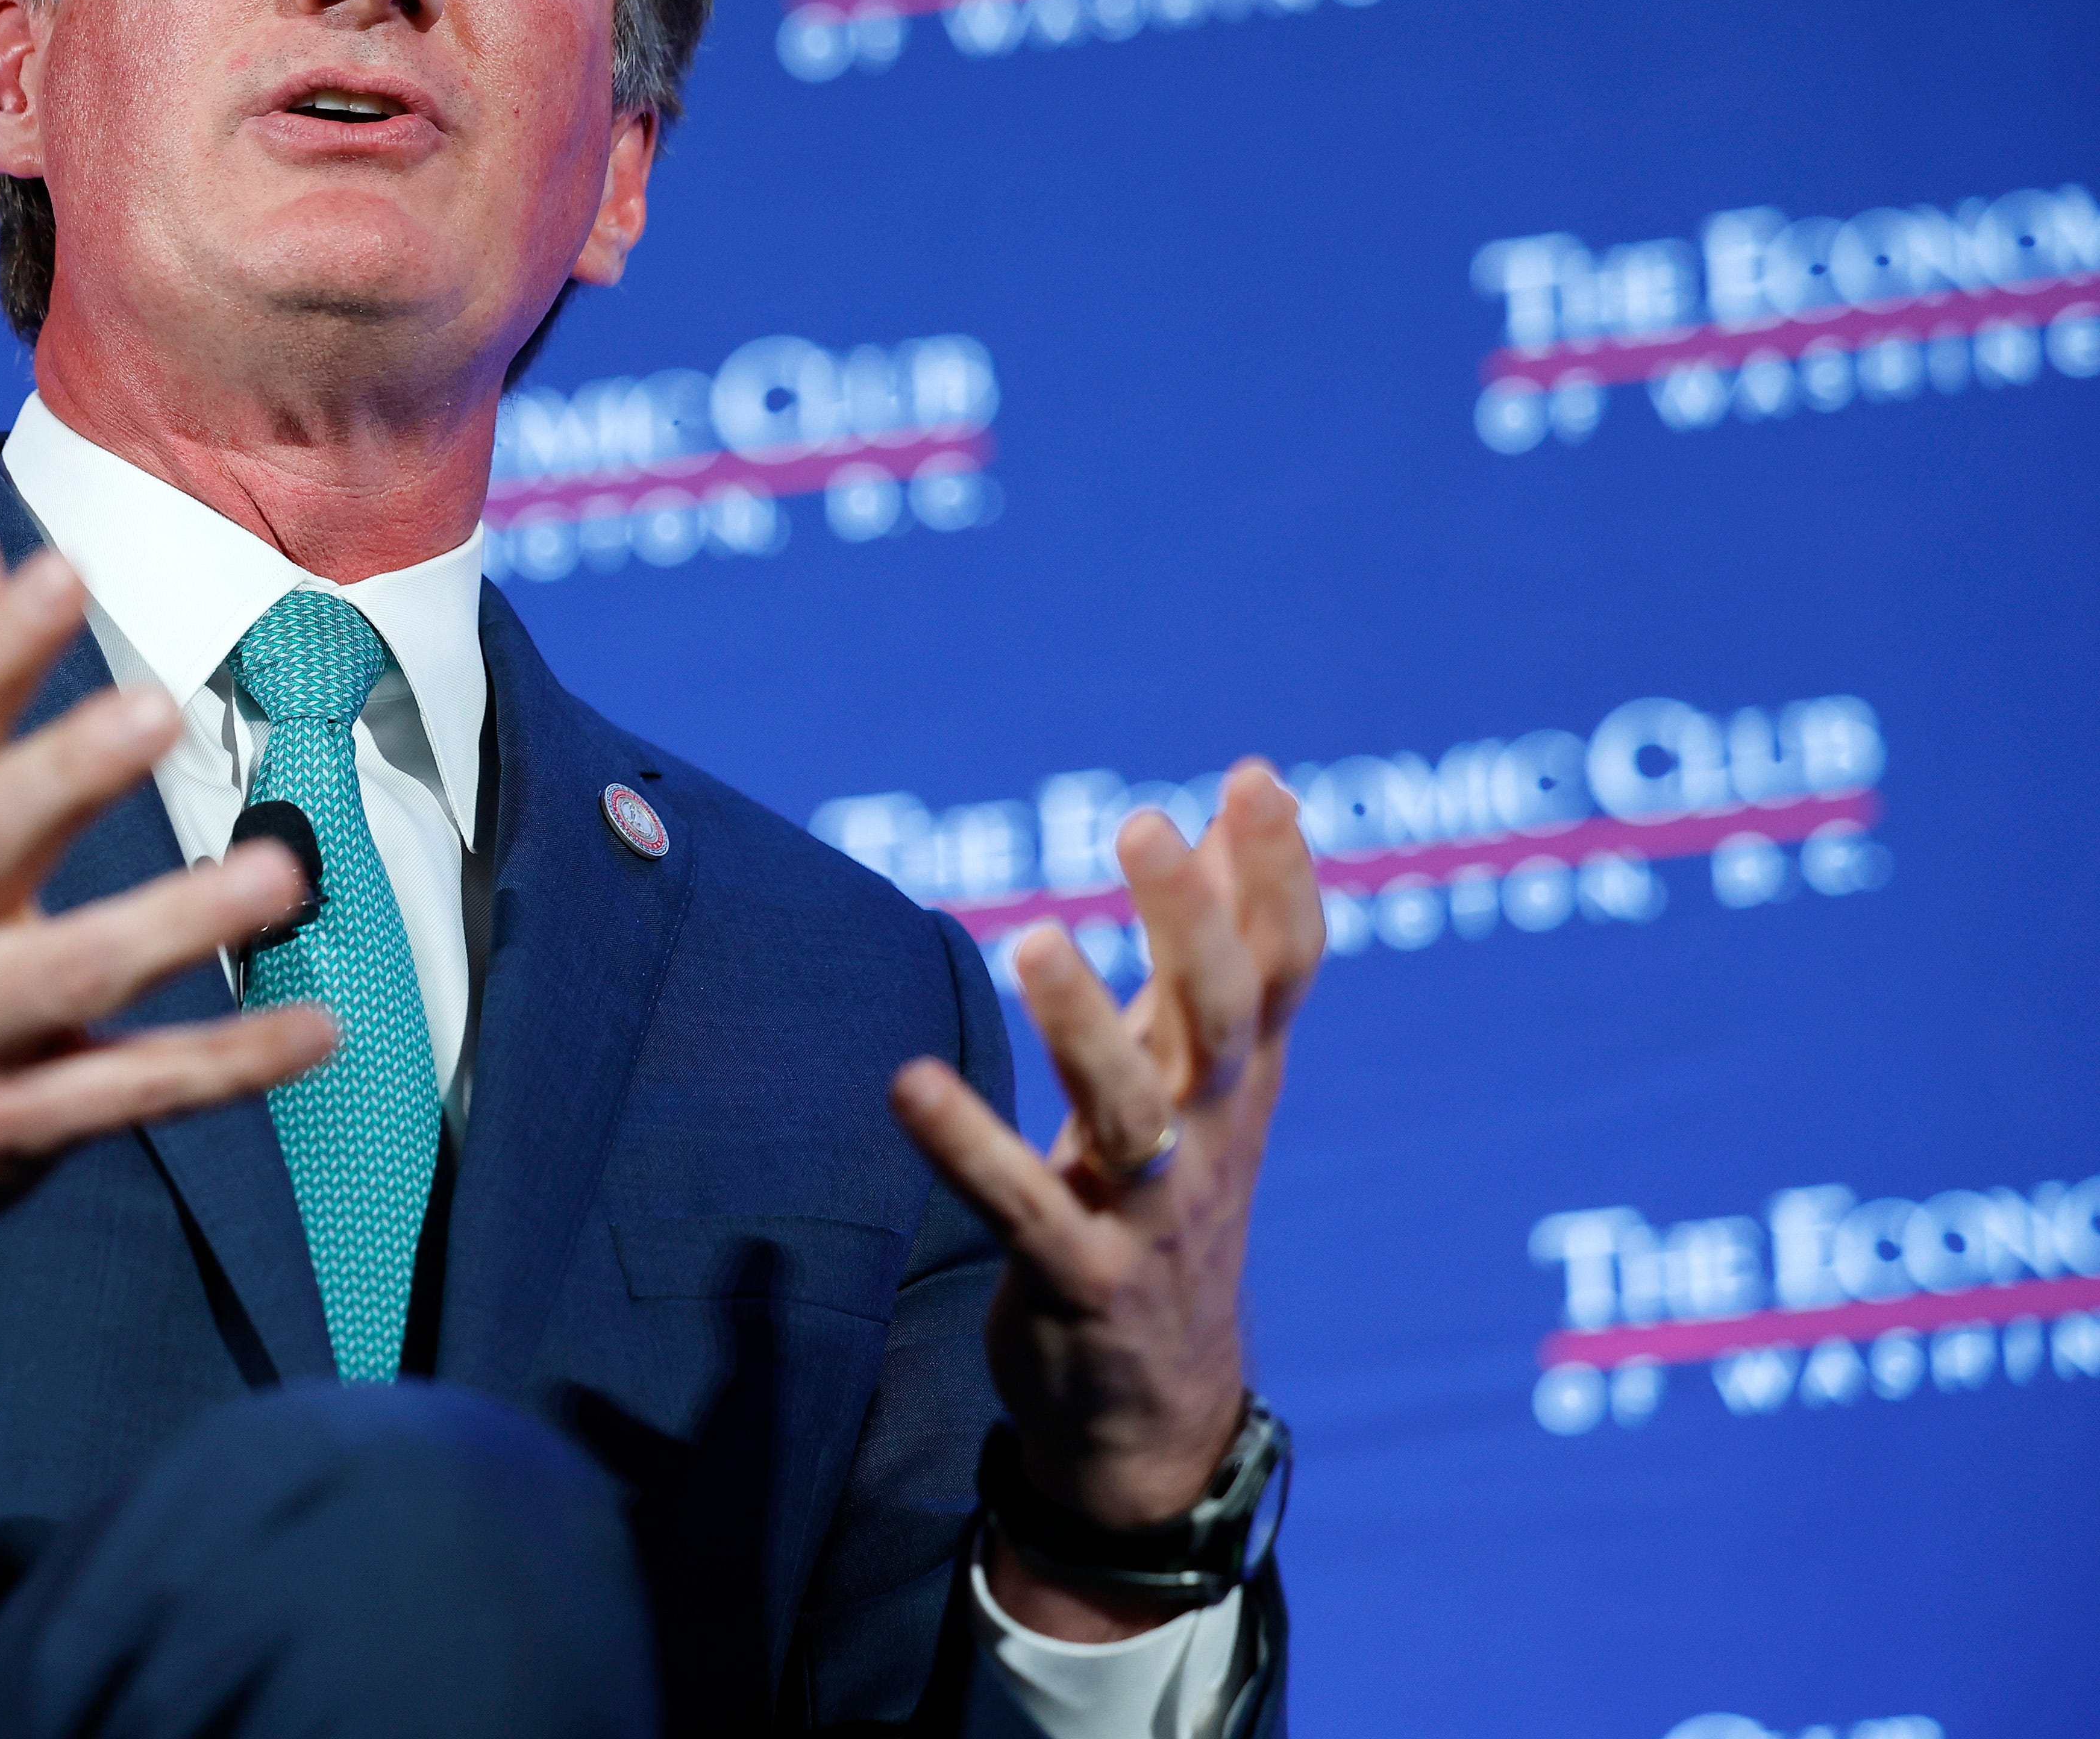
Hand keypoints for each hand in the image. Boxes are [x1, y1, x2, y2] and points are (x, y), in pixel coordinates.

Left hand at [889, 760, 1323, 1637]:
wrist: (1158, 1414)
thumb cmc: (1175, 1210)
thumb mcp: (1210, 1084)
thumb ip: (1222, 952)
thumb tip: (1241, 816)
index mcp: (1238, 1086)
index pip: (1284, 969)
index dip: (1278, 875)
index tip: (1252, 778)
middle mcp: (1210, 1140)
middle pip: (1223, 1018)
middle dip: (1191, 922)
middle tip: (1145, 823)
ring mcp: (1150, 1215)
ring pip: (1132, 1110)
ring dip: (1083, 1023)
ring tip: (1037, 937)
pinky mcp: (1077, 1280)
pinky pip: (1020, 1206)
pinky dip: (966, 1146)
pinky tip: (907, 1084)